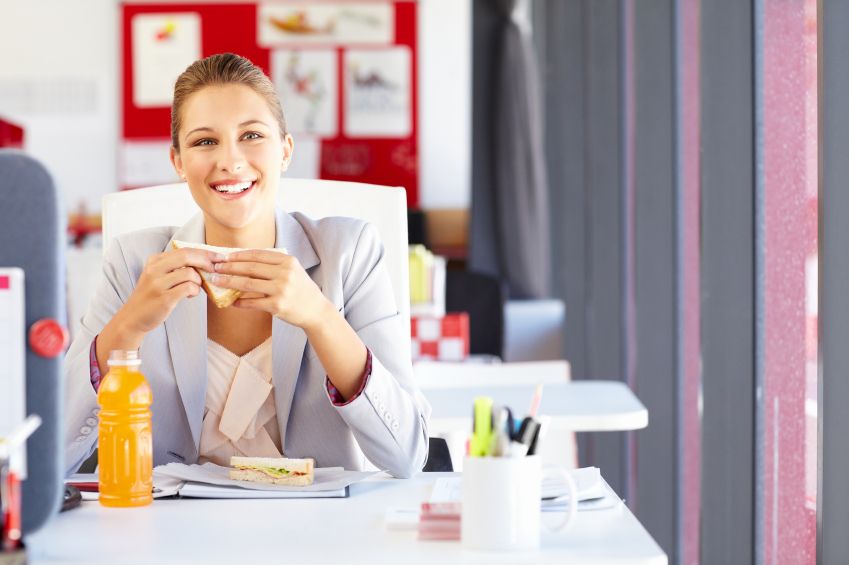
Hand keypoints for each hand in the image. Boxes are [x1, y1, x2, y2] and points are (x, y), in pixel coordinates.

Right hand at [120, 248, 218, 334]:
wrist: (133, 317)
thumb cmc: (152, 296)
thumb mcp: (158, 275)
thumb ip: (175, 266)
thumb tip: (205, 261)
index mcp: (154, 260)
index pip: (184, 250)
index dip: (204, 252)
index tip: (218, 257)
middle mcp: (154, 269)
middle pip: (187, 256)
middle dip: (206, 261)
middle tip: (215, 268)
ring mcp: (157, 284)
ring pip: (190, 273)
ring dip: (199, 281)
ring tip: (195, 288)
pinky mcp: (164, 298)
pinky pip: (188, 288)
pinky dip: (195, 291)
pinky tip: (190, 295)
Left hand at [210, 250, 331, 329]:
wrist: (316, 310)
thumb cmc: (300, 289)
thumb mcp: (292, 271)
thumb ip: (272, 264)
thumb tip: (242, 261)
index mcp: (287, 261)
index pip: (257, 255)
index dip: (237, 255)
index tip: (223, 256)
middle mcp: (285, 273)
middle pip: (250, 268)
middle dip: (229, 267)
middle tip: (214, 267)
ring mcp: (281, 290)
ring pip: (248, 284)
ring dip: (228, 282)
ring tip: (216, 280)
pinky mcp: (277, 306)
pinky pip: (252, 302)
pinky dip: (239, 302)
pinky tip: (230, 301)